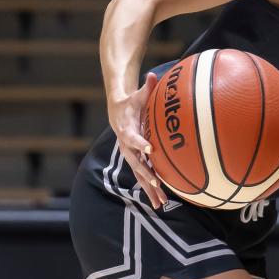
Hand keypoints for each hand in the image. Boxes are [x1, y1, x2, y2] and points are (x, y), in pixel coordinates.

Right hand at [107, 71, 167, 208]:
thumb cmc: (131, 102)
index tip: (150, 149)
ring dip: (150, 189)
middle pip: (136, 163)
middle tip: (157, 182)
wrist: (118, 112)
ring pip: (140, 175)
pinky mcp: (136, 162)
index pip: (132, 138)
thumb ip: (146, 87)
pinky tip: (161, 202)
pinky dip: (151, 190)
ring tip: (161, 203)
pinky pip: (143, 177)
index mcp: (126, 131)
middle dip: (146, 174)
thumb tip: (152, 75)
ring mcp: (130, 156)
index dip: (140, 143)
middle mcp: (126, 147)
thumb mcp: (137, 95)